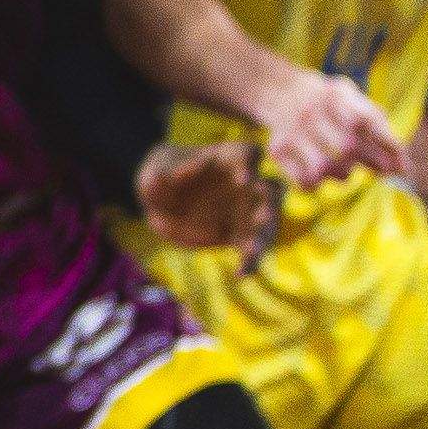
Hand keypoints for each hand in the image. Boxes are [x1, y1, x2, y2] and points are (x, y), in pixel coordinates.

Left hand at [133, 137, 277, 259]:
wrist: (160, 206)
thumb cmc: (161, 177)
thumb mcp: (156, 172)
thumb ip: (169, 171)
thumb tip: (186, 169)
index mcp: (227, 159)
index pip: (248, 154)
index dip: (250, 164)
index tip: (243, 177)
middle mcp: (245, 183)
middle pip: (270, 188)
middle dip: (271, 201)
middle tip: (265, 215)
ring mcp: (246, 210)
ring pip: (267, 222)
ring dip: (265, 235)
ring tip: (253, 251)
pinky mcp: (241, 234)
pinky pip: (252, 249)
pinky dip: (251, 261)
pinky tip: (242, 274)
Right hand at [253, 69, 408, 195]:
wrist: (279, 90)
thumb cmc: (329, 102)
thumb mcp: (353, 100)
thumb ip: (378, 127)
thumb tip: (403, 168)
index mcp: (335, 95)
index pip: (366, 121)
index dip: (387, 146)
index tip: (401, 165)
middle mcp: (311, 111)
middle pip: (347, 147)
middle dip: (372, 163)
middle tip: (380, 170)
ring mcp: (292, 132)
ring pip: (324, 167)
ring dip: (344, 175)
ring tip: (347, 171)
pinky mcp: (277, 150)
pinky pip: (303, 180)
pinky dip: (317, 185)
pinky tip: (322, 176)